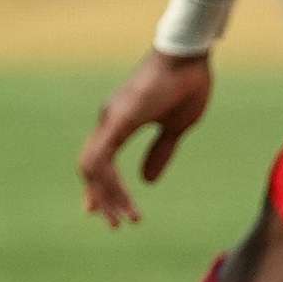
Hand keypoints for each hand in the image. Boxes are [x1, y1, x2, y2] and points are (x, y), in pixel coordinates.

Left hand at [79, 48, 216, 226]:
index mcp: (119, 123)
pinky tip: (122, 198)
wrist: (190, 56)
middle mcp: (108, 121)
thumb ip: (160, 152)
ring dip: (108, 197)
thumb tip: (148, 181)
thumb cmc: (186, 84)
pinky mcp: (119, 119)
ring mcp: (110, 119)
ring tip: (126, 218)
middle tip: (117, 225)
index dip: (103, 189)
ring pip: (93, 168)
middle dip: (103, 200)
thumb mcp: (175, 128)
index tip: (108, 213)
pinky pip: (102, 158)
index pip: (99, 163)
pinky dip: (109, 182)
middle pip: (92, 169)